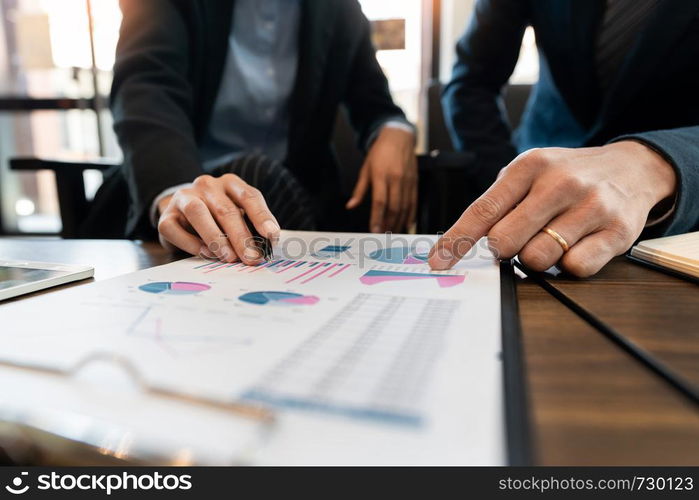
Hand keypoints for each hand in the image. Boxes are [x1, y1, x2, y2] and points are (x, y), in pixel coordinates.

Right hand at [157, 173, 280, 264]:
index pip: (249, 196)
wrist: (183, 213)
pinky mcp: (166, 215)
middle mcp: (207, 186)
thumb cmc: (219, 218)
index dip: (261, 216)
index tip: (271, 235)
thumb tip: (266, 247)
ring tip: (229, 257)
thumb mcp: (239, 217)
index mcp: (230, 183)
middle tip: (251, 257)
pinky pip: (175, 228)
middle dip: (241, 236)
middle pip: (226, 209)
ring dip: (215, 237)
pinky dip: (191, 243)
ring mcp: (184, 197)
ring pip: (197, 212)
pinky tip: (206, 253)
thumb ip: (251, 227)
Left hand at [346, 126, 417, 232]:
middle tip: (383, 235)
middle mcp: (396, 179)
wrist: (398, 137)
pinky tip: (407, 224)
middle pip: (393, 207)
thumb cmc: (380, 152)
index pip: (379, 202)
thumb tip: (350, 206)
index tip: (374, 230)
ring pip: (404, 207)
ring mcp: (407, 181)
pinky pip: (413, 202)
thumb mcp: (365, 169)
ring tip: (392, 232)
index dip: (377, 218)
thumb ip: (359, 190)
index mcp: (381, 175)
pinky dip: (411, 215)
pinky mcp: (414, 182)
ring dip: (398, 222)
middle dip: (388, 223)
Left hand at [428, 141, 676, 276]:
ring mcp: (591, 206)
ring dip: (537, 257)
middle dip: (504, 249)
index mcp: (530, 166)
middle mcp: (560, 183)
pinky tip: (576, 245)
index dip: (457, 241)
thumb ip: (497, 204)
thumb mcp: (529, 175)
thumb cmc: (566, 177)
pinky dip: (569, 266)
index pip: (482, 211)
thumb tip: (457, 244)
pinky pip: (575, 268)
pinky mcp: (617, 232)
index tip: (438, 262)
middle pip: (506, 240)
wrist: (631, 167)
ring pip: (538, 258)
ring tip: (551, 238)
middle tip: (518, 239)